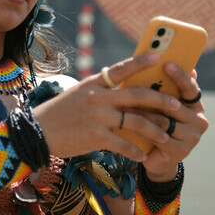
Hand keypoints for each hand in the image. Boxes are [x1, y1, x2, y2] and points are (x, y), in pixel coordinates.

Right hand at [33, 54, 203, 163]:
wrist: (37, 131)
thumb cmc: (60, 113)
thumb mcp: (79, 94)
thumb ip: (101, 92)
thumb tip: (125, 91)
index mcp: (94, 84)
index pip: (121, 69)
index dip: (141, 62)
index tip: (158, 57)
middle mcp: (98, 97)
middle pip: (137, 95)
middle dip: (160, 100)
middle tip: (176, 105)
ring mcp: (98, 117)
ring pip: (136, 122)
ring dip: (154, 130)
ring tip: (165, 136)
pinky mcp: (96, 137)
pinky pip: (124, 144)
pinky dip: (136, 151)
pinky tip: (144, 157)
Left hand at [135, 63, 207, 180]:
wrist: (157, 157)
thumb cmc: (156, 123)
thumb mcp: (160, 105)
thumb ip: (162, 88)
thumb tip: (158, 59)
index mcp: (196, 105)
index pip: (191, 87)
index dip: (180, 76)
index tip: (166, 64)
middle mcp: (199, 120)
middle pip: (174, 105)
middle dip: (152, 97)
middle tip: (133, 87)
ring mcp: (192, 137)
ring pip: (163, 121)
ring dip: (141, 114)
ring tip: (123, 107)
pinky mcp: (181, 151)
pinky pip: (158, 137)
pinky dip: (141, 130)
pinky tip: (127, 126)